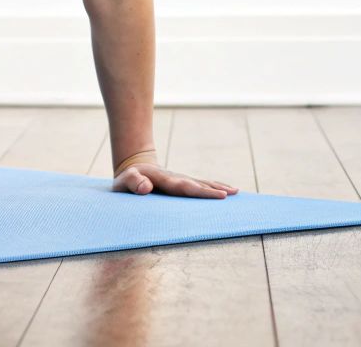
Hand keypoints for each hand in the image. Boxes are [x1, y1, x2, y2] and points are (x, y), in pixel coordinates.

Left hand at [113, 160, 240, 198]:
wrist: (133, 165)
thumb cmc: (127, 179)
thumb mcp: (124, 181)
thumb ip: (133, 182)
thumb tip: (147, 187)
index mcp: (163, 180)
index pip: (184, 187)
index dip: (201, 192)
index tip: (218, 195)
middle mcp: (176, 178)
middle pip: (197, 184)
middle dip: (214, 190)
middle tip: (231, 194)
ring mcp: (181, 179)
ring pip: (202, 183)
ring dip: (218, 187)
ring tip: (236, 192)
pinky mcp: (183, 182)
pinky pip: (201, 184)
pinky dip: (215, 186)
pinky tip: (228, 190)